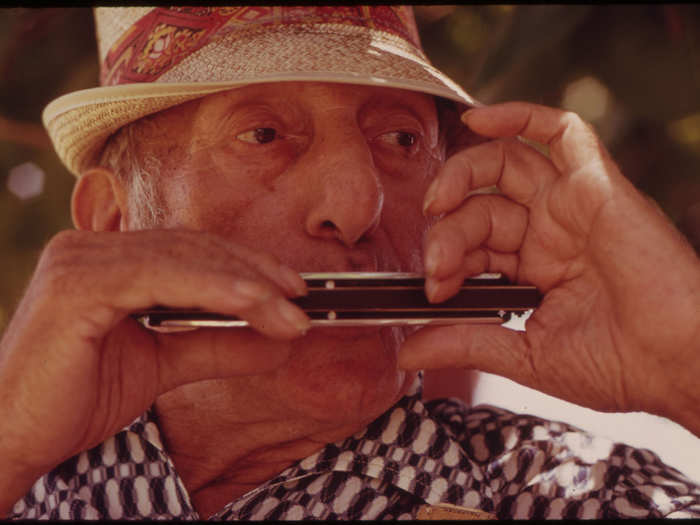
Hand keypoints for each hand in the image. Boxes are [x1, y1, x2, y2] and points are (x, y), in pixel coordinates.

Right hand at [0, 229, 308, 512]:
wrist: (15, 438)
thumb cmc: (76, 399)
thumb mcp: (163, 366)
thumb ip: (217, 345)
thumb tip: (277, 340)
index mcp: (107, 260)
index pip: (190, 250)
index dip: (245, 264)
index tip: (290, 288)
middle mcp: (91, 248)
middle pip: (193, 248)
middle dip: (255, 273)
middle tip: (300, 300)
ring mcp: (81, 260)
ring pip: (184, 258)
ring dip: (246, 284)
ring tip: (288, 311)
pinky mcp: (76, 285)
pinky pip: (161, 276)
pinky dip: (215, 290)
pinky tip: (253, 305)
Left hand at [399, 102, 699, 434]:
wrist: (679, 366)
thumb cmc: (618, 365)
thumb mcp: (524, 355)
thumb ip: (464, 343)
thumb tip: (408, 354)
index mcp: (535, 269)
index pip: (473, 244)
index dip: (445, 259)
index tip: (432, 291)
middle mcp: (550, 232)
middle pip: (480, 204)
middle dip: (448, 231)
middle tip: (435, 264)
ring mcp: (572, 206)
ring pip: (506, 163)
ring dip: (461, 173)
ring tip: (437, 202)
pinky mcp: (598, 186)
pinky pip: (561, 132)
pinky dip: (519, 116)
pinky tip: (478, 118)